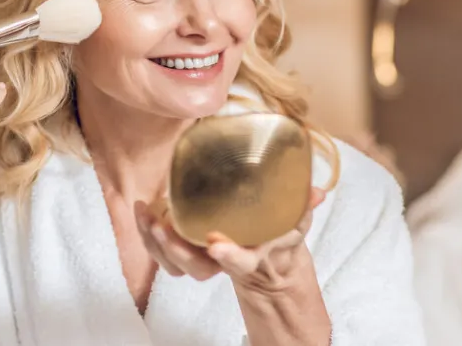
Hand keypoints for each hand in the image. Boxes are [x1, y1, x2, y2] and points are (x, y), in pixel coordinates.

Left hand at [134, 187, 326, 294]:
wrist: (258, 249)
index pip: (242, 261)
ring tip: (146, 216)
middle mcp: (222, 259)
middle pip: (197, 268)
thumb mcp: (289, 217)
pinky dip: (147, 234)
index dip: (231, 256)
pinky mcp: (181, 248)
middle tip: (162, 226)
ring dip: (156, 243)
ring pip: (174, 263)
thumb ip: (301, 206)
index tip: (216, 245)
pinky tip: (143, 210)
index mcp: (250, 254)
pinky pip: (160, 252)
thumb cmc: (270, 228)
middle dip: (177, 251)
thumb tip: (318, 192)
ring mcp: (200, 257)